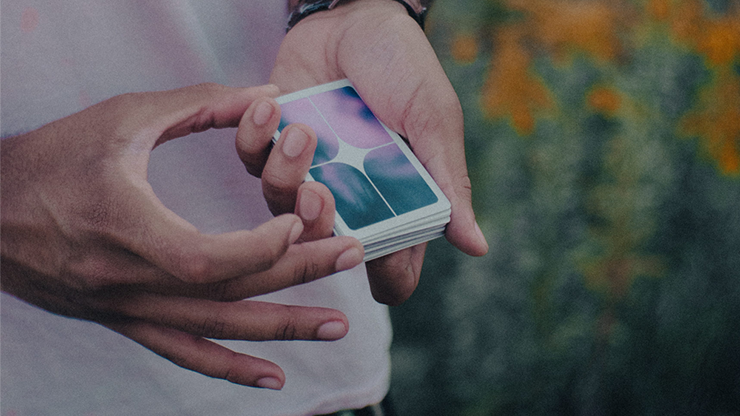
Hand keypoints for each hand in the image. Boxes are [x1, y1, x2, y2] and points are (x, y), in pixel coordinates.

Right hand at [0, 83, 364, 388]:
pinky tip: (273, 379)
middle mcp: (129, 281)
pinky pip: (183, 352)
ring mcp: (128, 309)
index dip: (262, 246)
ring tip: (335, 327)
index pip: (208, 258)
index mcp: (126, 229)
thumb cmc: (49, 160)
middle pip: (227, 292)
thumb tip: (263, 96)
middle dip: (296, 273)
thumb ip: (196, 106)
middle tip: (351, 256)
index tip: (300, 218)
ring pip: (215, 331)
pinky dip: (230, 369)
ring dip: (280, 330)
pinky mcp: (125, 320)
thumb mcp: (120, 119)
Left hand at [238, 0, 487, 305]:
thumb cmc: (403, 65)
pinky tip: (271, 102)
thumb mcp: (432, 119)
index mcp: (397, 199)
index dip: (382, 274)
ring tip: (300, 128)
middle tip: (319, 190)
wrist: (355, 13)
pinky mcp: (272, 143)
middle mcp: (351, 195)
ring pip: (280, 206)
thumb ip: (448, 182)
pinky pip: (249, 159)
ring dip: (285, 171)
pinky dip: (254, 135)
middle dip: (316, 224)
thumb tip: (478, 247)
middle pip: (324, 244)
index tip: (366, 248)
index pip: (391, 266)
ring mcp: (309, 170)